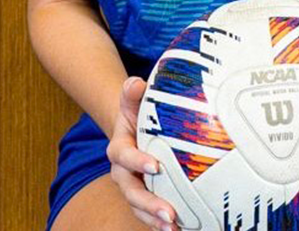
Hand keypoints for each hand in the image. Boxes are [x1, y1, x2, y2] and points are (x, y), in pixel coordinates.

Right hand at [106, 76, 178, 230]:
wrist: (134, 128)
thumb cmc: (137, 112)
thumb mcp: (133, 100)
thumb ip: (132, 92)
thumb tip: (136, 83)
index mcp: (119, 147)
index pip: (124, 155)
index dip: (137, 161)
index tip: (156, 167)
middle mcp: (122, 171)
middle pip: (130, 191)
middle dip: (148, 204)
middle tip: (169, 212)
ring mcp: (133, 186)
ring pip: (139, 207)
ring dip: (154, 219)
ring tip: (174, 227)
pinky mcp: (144, 196)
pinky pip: (149, 213)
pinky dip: (160, 223)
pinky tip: (180, 228)